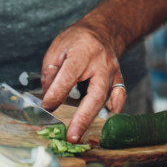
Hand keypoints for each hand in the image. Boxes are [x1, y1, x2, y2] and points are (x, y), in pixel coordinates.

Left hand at [40, 20, 125, 142]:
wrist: (104, 30)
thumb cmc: (77, 39)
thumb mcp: (58, 47)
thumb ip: (51, 71)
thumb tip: (48, 96)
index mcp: (83, 52)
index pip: (69, 76)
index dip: (57, 93)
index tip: (47, 107)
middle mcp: (101, 64)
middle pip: (94, 94)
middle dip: (82, 117)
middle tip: (71, 135)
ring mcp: (113, 72)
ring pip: (107, 99)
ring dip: (96, 119)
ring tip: (84, 135)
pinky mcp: (119, 79)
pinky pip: (119, 97)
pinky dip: (114, 111)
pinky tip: (106, 124)